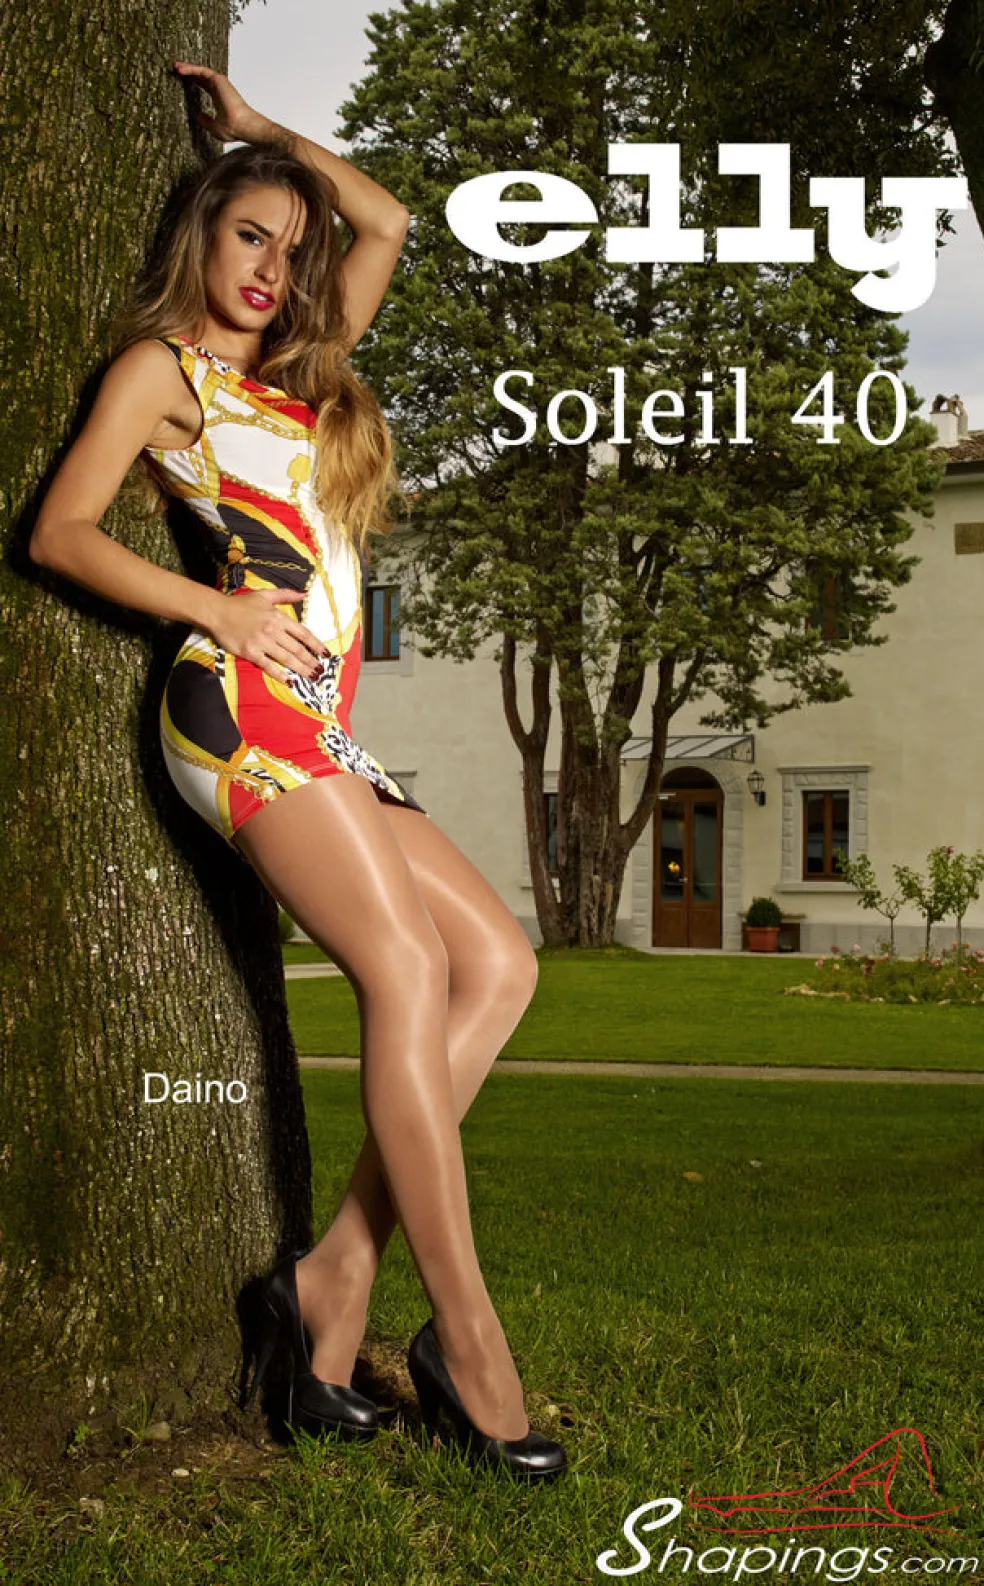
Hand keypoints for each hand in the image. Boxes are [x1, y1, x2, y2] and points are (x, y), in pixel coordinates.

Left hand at [172, 61, 271, 143]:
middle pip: (201, 76)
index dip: (193, 82)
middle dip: (189, 72)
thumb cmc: (234, 129)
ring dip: (188, 68)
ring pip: (200, 71)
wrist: (242, 126)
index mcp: (219, 98)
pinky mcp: (218, 79)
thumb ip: (205, 121)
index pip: (204, 86)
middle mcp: (219, 89)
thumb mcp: (214, 127)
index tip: (182, 81)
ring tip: (175, 66)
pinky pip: (201, 70)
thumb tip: (197, 115)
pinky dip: (191, 69)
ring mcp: (219, 83)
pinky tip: (181, 70)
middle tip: (176, 69)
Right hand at [206, 588, 327, 683]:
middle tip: (320, 671)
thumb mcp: (265, 595)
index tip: (325, 654)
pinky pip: (268, 666)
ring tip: (311, 676)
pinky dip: (280, 674)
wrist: (217, 611)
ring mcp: (262, 642)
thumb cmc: (240, 604)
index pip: (303, 633)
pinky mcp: (250, 652)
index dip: (316, 645)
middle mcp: (273, 630)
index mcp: (278, 617)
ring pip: (287, 658)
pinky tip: (289, 681)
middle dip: (311, 661)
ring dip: (301, 669)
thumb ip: (286, 595)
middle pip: (297, 649)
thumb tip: (304, 593)